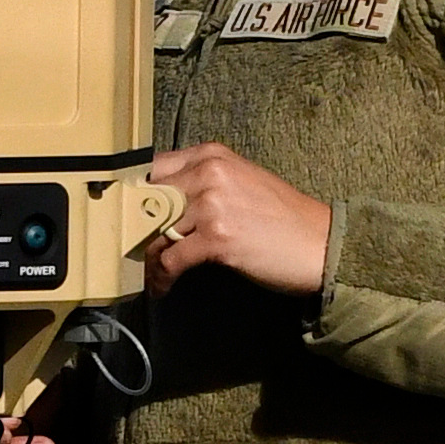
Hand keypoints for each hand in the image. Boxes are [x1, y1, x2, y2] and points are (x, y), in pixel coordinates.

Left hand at [144, 143, 333, 299]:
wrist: (321, 244)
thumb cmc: (282, 219)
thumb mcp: (239, 184)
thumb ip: (200, 186)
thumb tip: (156, 206)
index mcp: (212, 155)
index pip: (152, 168)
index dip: (133, 196)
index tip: (122, 218)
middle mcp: (209, 172)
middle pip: (147, 200)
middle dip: (135, 230)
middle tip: (132, 252)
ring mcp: (212, 203)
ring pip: (155, 232)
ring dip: (149, 260)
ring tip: (151, 276)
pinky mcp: (217, 237)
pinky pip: (171, 260)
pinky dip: (163, 278)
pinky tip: (164, 288)